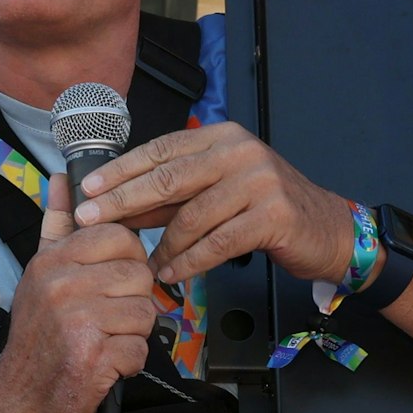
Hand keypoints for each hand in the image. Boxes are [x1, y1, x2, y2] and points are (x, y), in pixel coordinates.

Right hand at [0, 174, 156, 412]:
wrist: (19, 400)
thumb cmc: (37, 339)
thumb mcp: (40, 276)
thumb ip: (57, 227)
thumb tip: (60, 180)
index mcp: (52, 260)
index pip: (119, 236)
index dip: (126, 262)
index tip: (108, 283)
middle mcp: (61, 285)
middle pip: (139, 275)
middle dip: (131, 302)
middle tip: (103, 319)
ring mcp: (77, 320)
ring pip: (144, 313)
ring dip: (131, 334)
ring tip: (101, 341)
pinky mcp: (93, 355)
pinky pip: (140, 349)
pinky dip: (127, 363)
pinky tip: (102, 364)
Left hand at [75, 123, 354, 283]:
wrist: (325, 228)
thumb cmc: (262, 208)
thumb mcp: (212, 191)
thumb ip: (169, 196)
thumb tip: (114, 205)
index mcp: (220, 137)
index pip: (159, 151)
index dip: (120, 171)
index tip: (87, 188)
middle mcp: (239, 152)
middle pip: (168, 178)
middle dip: (123, 201)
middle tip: (90, 220)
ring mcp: (259, 181)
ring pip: (192, 216)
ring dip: (161, 245)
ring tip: (142, 265)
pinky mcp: (273, 215)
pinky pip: (217, 242)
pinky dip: (190, 261)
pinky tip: (172, 274)